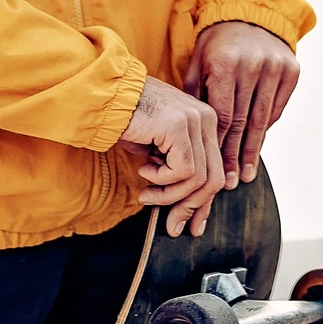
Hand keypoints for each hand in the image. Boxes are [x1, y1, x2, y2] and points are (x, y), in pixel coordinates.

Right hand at [115, 76, 224, 236]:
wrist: (106, 97)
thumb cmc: (128, 122)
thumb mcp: (161, 150)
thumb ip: (178, 169)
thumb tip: (187, 207)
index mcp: (206, 122)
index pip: (216, 170)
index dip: (205, 202)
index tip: (194, 225)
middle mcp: (207, 118)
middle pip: (213, 177)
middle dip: (191, 207)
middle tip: (173, 225)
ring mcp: (195, 119)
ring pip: (197, 178)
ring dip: (169, 195)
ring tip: (147, 194)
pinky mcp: (179, 125)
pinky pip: (181, 170)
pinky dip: (161, 180)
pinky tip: (144, 170)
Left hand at [183, 21, 300, 188]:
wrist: (251, 13)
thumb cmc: (216, 43)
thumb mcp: (198, 62)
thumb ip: (195, 96)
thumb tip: (192, 134)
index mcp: (226, 64)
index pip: (224, 115)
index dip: (219, 146)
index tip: (214, 169)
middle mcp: (254, 66)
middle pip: (244, 122)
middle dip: (235, 155)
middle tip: (230, 183)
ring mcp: (276, 67)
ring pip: (263, 118)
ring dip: (253, 149)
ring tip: (245, 174)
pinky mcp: (292, 70)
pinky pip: (277, 107)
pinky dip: (266, 127)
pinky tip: (256, 145)